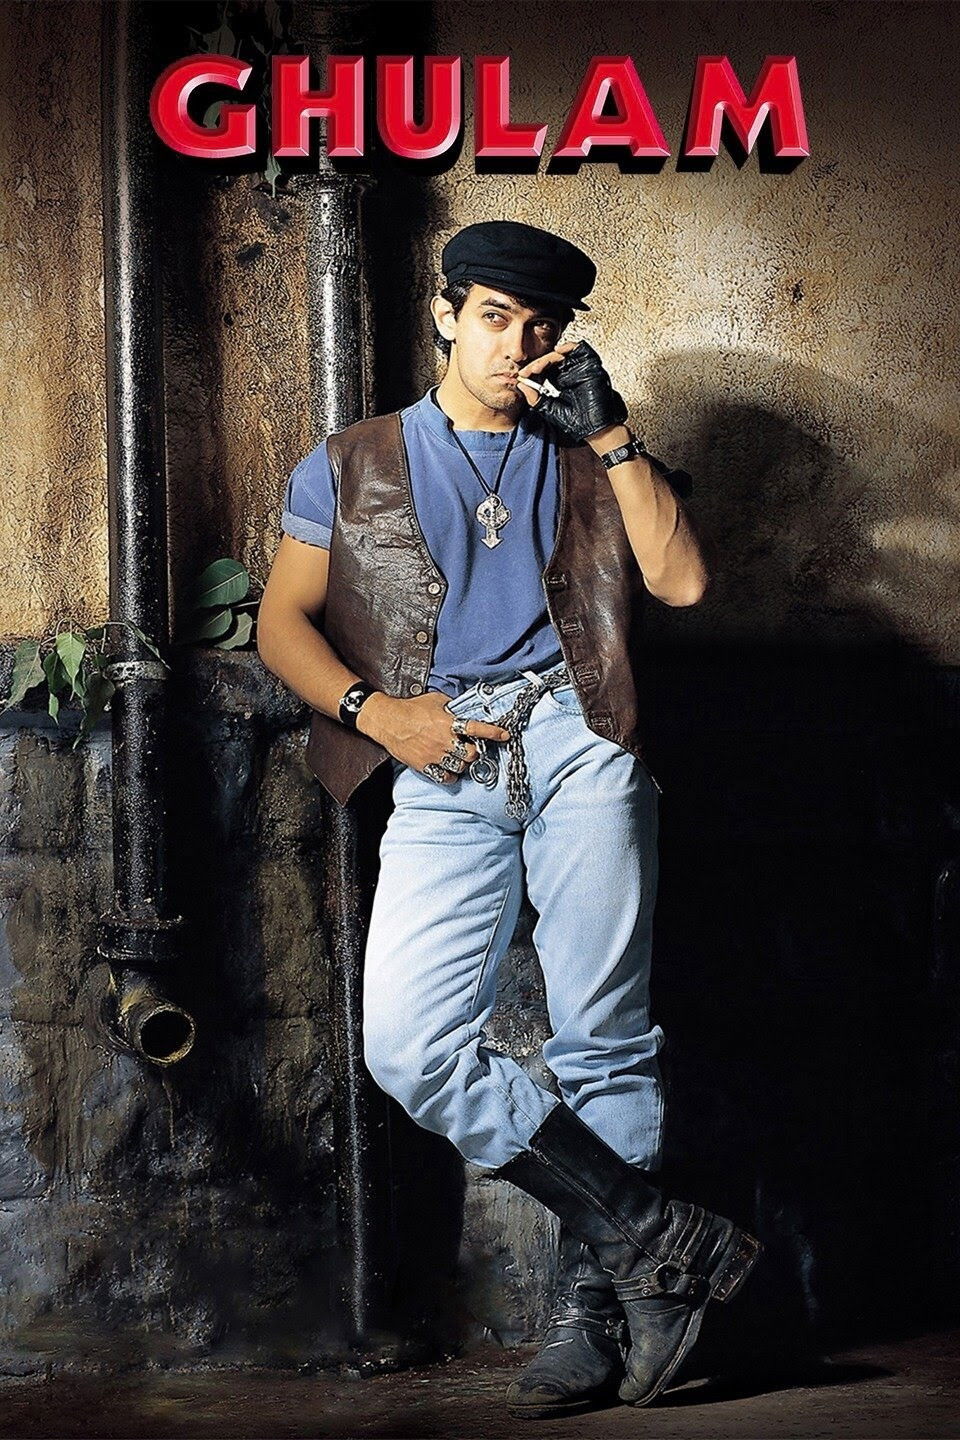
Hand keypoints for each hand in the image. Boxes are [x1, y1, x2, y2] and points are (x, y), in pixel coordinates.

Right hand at [357, 691, 510, 780]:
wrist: (388, 720)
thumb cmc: (411, 708)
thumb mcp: (436, 700)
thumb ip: (453, 707)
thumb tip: (464, 710)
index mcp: (448, 723)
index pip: (476, 729)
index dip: (493, 732)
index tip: (505, 735)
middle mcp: (443, 741)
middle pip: (472, 754)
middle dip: (475, 751)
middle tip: (471, 748)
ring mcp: (434, 755)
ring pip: (460, 767)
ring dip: (463, 763)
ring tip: (458, 757)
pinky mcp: (424, 765)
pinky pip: (445, 777)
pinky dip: (450, 775)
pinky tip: (449, 769)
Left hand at [516, 340, 627, 442]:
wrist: (595, 429)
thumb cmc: (577, 422)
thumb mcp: (549, 409)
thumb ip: (535, 398)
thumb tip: (521, 384)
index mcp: (560, 382)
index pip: (544, 370)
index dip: (532, 370)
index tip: (521, 375)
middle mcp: (570, 373)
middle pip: (551, 360)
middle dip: (537, 365)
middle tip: (527, 372)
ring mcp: (580, 368)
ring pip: (562, 354)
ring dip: (548, 357)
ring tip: (538, 366)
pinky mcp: (591, 366)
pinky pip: (581, 349)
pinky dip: (569, 347)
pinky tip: (558, 352)